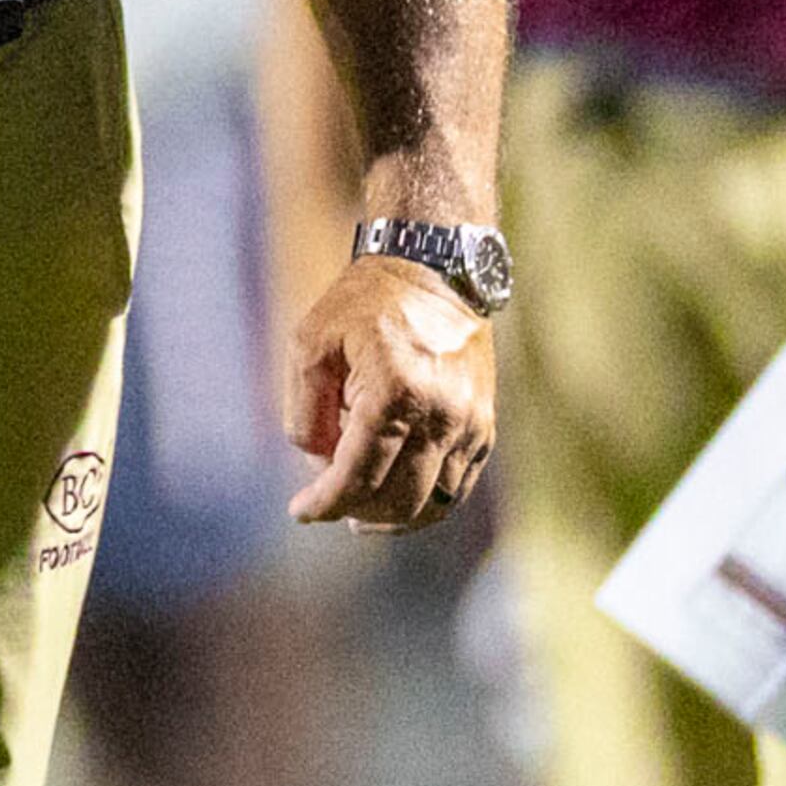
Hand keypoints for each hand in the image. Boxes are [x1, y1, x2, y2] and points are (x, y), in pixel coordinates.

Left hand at [283, 254, 493, 529]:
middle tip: (327, 504)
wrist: (433, 269)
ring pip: (434, 503)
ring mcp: (470, 425)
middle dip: (355, 510)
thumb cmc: (362, 303)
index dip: (325, 503)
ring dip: (393, 516)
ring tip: (360, 512)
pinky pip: (459, 487)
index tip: (301, 512)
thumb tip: (318, 465)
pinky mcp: (485, 426)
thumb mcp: (309, 343)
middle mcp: (440, 416)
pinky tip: (400, 501)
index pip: (357, 477)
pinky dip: (428, 504)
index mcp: (394, 393)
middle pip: (397, 499)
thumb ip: (305, 411)